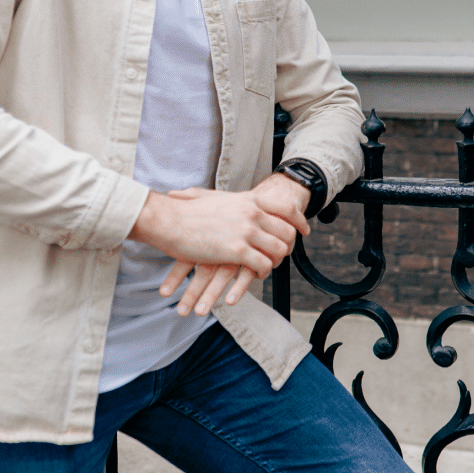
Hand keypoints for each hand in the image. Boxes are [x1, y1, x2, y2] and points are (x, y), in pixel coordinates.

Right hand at [140, 172, 313, 318]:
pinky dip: (264, 272)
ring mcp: (246, 231)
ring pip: (279, 249)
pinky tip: (256, 274)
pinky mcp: (236, 251)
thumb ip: (233, 201)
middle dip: (289, 245)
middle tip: (284, 255)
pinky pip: (263, 264)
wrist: (169, 220)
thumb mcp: (216, 198)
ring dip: (277, 261)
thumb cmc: (186, 212)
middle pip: (287, 231)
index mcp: (248, 200)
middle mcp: (252, 213)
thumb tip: (241, 203)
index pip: (286, 207)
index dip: (299, 220)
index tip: (304, 230)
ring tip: (268, 267)